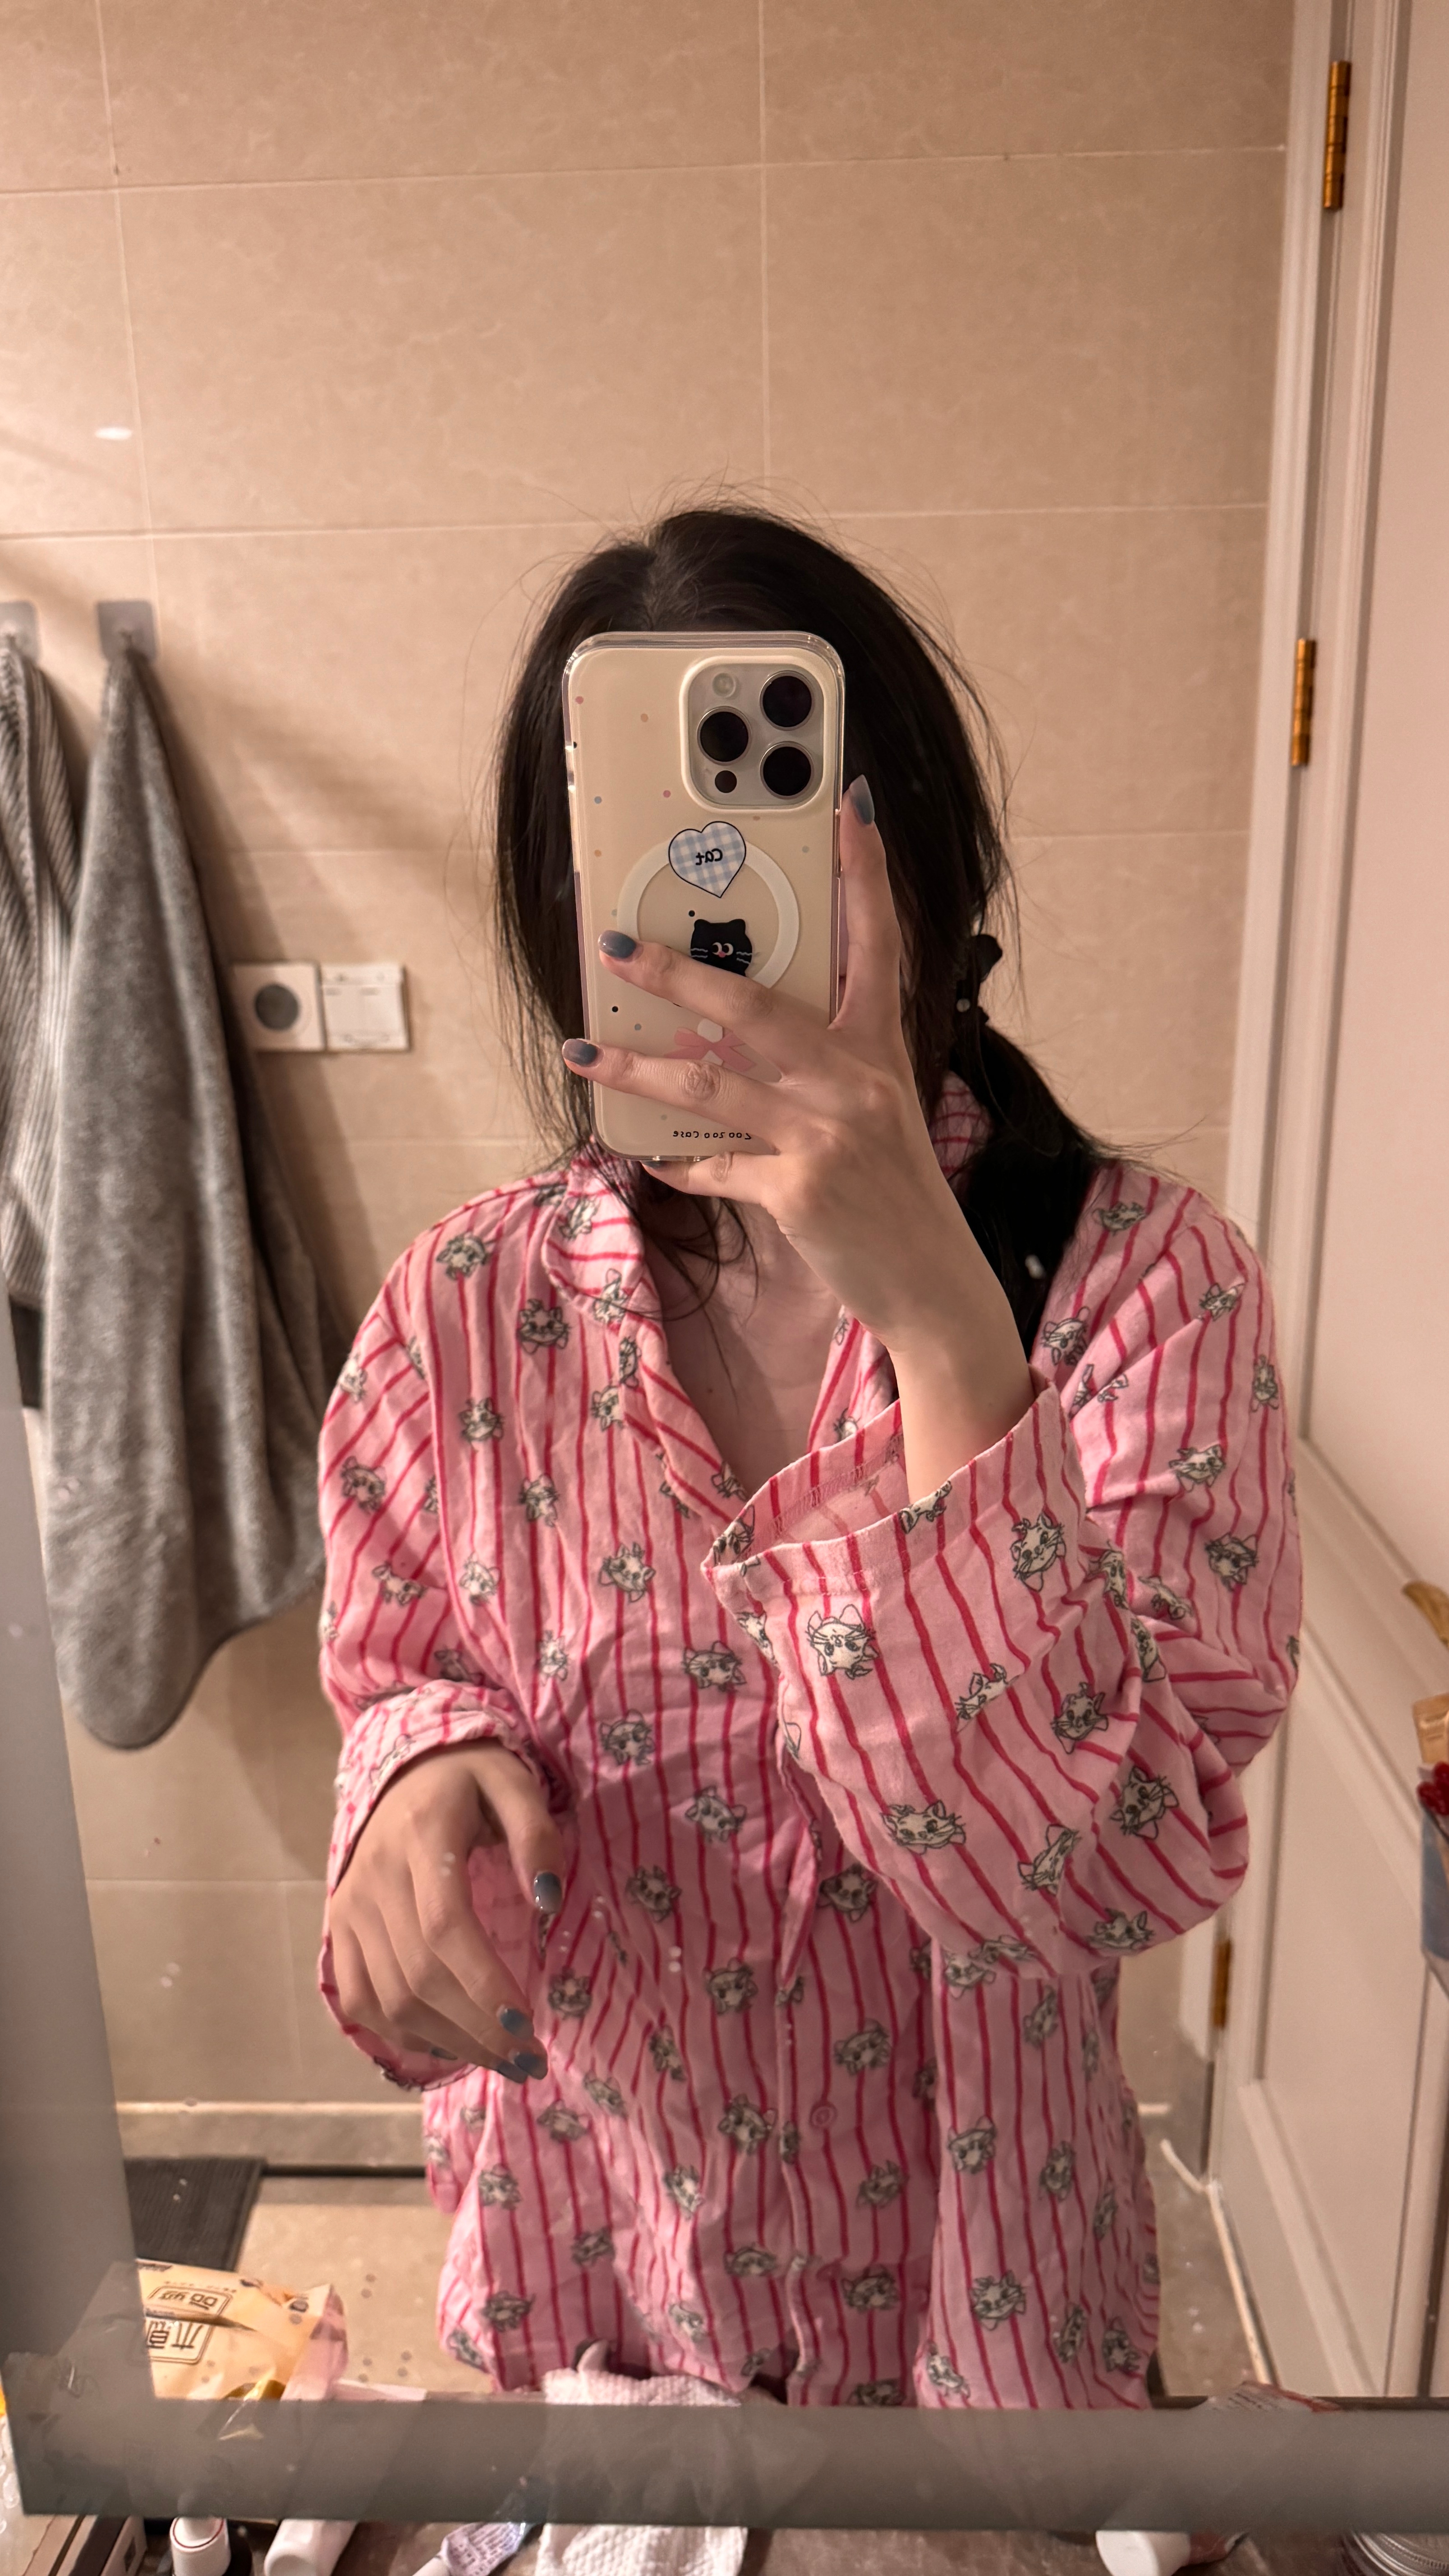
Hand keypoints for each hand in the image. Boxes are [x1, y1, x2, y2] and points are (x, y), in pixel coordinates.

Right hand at [327, 1744, 565, 2079]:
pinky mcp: (339, 1929)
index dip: (484, 1985)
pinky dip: (400, 2033)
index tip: (528, 2026)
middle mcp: (375, 1877)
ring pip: (390, 1998)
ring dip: (449, 2041)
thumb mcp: (514, 1783)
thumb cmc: (470, 1779)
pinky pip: (358, 1998)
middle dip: (478, 2029)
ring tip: (502, 2061)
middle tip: (531, 2059)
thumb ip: (535, 1835)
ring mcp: (349, 1906)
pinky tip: (448, 2044)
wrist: (404, 1768)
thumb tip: (548, 1898)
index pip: (446, 1927)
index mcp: (421, 1836)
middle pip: (419, 1975)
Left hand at [563, 781, 1033, 1490]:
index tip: (850, 805)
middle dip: (677, 972)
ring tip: (581, 1051)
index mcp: (880, 1051)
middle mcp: (856, 1081)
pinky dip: (678, 1162)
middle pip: (754, 1005)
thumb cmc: (897, 1198)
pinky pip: (714, 1165)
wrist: (935, 1288)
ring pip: (709, 1083)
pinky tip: (652, 1157)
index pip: (879, 944)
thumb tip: (734, 1048)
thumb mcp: (878, 1118)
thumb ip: (823, 1074)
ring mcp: (827, 1134)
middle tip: (617, 943)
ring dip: (635, 1069)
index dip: (865, 873)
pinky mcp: (799, 1189)